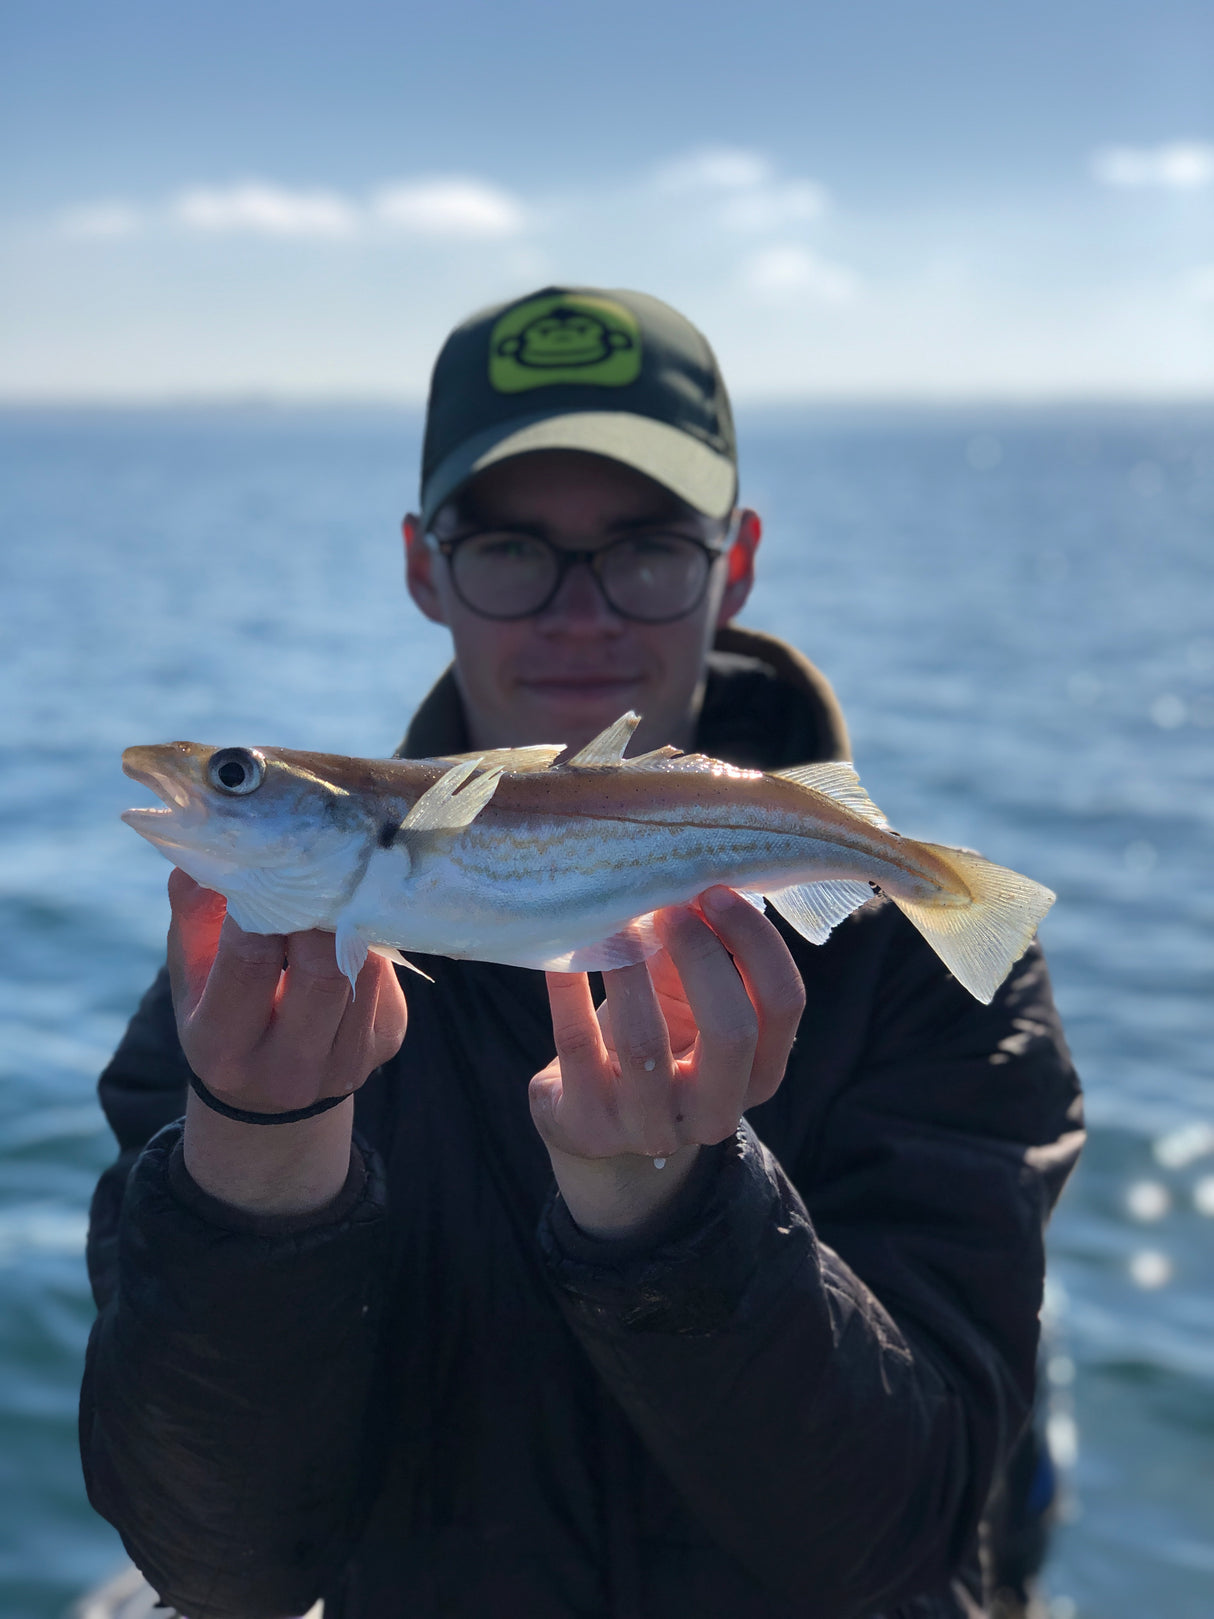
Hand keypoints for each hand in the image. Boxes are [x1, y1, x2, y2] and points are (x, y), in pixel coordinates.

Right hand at [167, 869, 407, 1212]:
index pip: (251, 961)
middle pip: (321, 968)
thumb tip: (207, 856)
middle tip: (312, 871)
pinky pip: (385, 975)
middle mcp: (287, 1069)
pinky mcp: (386, 1043)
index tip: (267, 868)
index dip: (263, 906)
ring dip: (350, 919)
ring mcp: (345, 1063)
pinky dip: (369, 939)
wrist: (269, 1095)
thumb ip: (194, 915)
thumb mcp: (191, 975)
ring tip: (335, 885)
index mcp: (223, 1048)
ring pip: (363, 967)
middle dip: (318, 911)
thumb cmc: (221, 1012)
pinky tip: (351, 921)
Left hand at [529, 887, 805, 1236]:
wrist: (594, 1119)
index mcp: (759, 1074)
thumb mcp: (689, 1001)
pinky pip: (577, 1047)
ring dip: (630, 969)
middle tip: (669, 906)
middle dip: (703, 956)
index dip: (756, 943)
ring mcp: (651, 1127)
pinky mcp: (590, 1126)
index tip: (715, 892)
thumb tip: (692, 876)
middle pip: (732, 1032)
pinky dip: (568, 990)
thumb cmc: (655, 1039)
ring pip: (646, 1044)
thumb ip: (702, 950)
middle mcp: (716, 1111)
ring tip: (616, 922)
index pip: (782, 1005)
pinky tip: (563, 952)